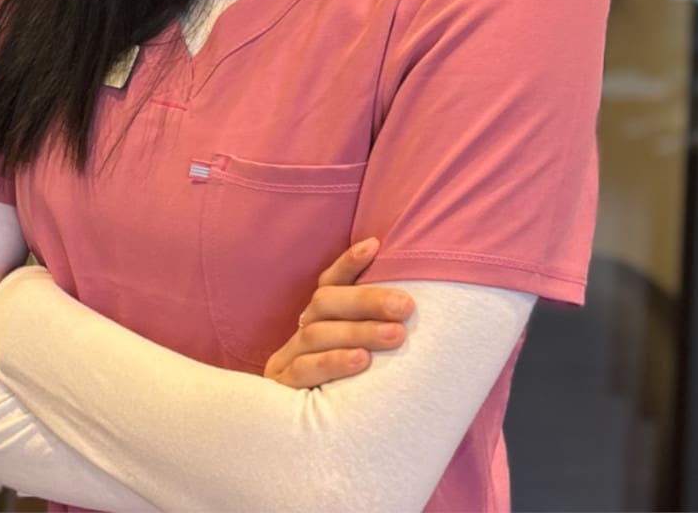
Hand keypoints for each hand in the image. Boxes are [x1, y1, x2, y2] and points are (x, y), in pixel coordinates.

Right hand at [263, 237, 415, 387]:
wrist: (302, 451)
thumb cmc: (344, 399)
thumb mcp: (357, 359)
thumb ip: (374, 334)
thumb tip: (417, 310)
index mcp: (316, 322)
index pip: (328, 283)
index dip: (348, 264)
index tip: (375, 245)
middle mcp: (298, 335)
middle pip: (325, 303)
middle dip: (367, 300)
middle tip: (406, 306)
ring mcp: (286, 362)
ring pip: (317, 334)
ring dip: (358, 331)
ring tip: (395, 335)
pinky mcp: (280, 391)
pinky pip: (304, 372)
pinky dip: (333, 363)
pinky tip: (361, 362)